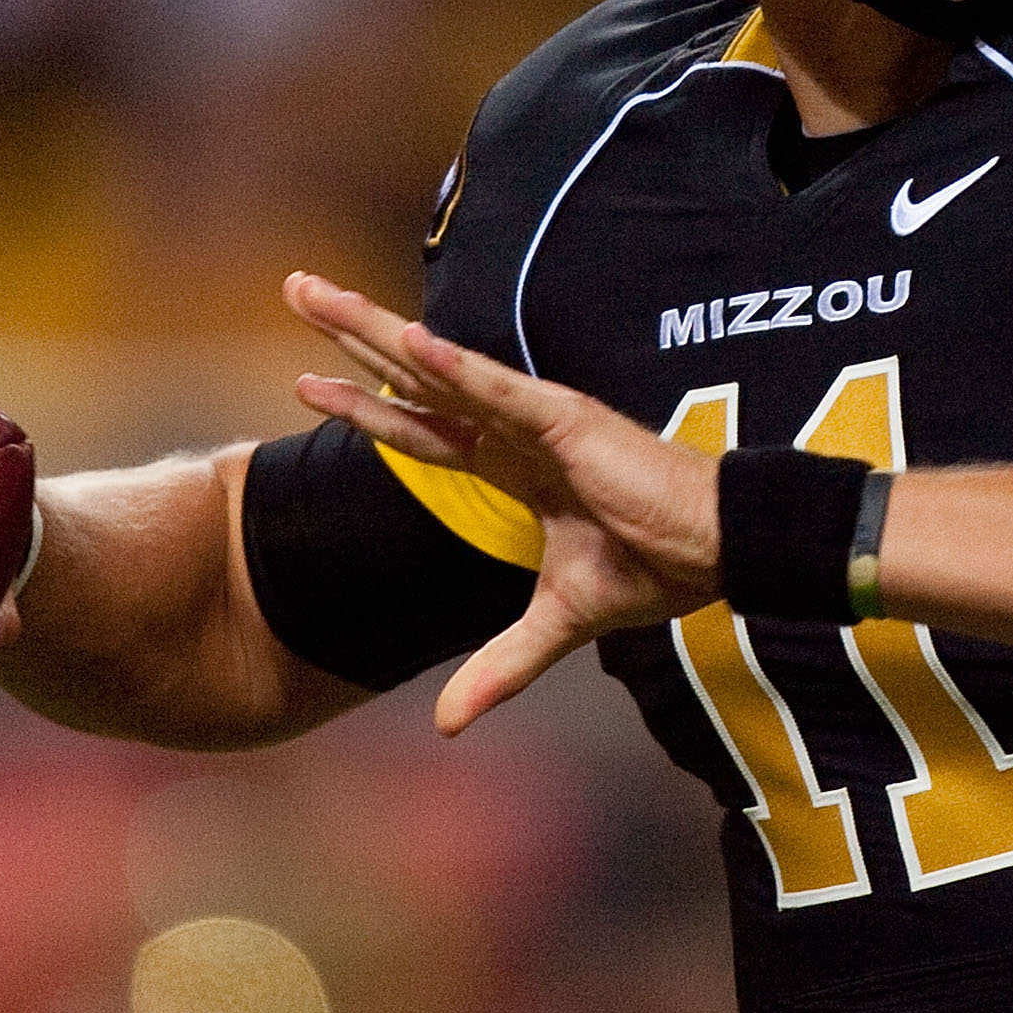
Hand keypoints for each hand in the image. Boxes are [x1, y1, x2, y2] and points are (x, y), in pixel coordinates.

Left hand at [282, 272, 722, 735]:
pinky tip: (410, 342)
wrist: (718, 552)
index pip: (418, 429)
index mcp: (512, 465)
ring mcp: (536, 419)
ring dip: (373, 329)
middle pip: (410, 378)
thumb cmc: (656, 569)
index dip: (361, 406)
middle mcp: (513, 430)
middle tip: (294, 287)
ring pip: (437, 368)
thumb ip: (501, 666)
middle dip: (349, 333)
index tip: (302, 381)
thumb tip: (448, 726)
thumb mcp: (559, 623)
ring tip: (315, 293)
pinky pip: (500, 392)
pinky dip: (456, 368)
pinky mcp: (569, 422)